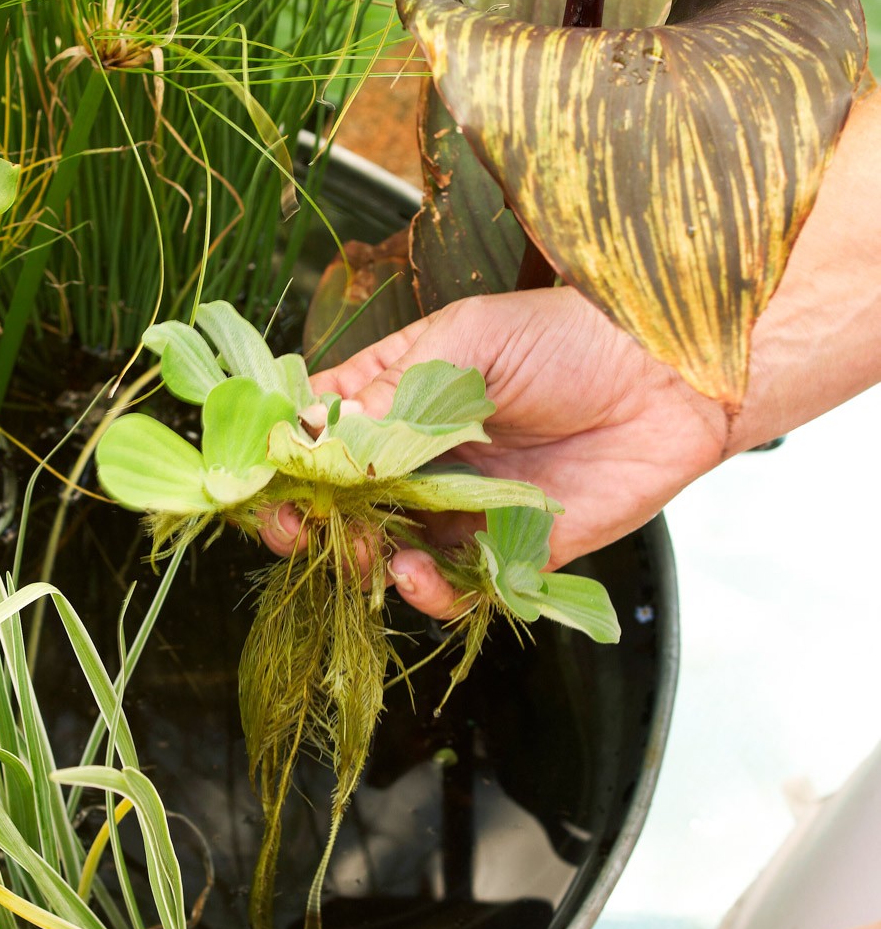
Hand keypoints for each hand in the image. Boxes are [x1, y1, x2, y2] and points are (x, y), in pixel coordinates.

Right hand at [264, 286, 727, 617]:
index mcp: (403, 396)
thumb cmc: (572, 336)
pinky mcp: (513, 550)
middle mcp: (426, 456)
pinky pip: (458, 587)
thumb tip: (315, 431)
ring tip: (365, 553)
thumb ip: (392, 392)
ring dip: (363, 560)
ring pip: (390, 552)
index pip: (323, 433)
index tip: (259, 476)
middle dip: (309, 520)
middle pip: (344, 503)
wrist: (671, 374)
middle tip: (290, 528)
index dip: (285, 458)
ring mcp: (465, 507)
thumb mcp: (467, 342)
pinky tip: (414, 573)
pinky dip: (428, 591)